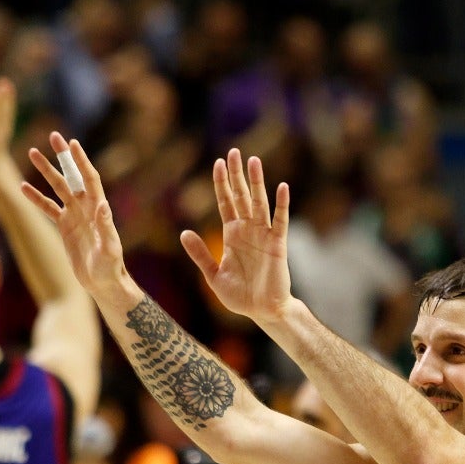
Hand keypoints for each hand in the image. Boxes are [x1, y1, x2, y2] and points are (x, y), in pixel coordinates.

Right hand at [23, 132, 127, 293]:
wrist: (102, 282)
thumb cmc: (110, 267)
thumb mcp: (110, 248)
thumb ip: (106, 226)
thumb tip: (102, 204)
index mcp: (98, 208)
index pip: (90, 179)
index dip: (82, 161)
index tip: (73, 143)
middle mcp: (86, 207)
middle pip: (73, 176)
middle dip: (63, 156)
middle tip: (53, 136)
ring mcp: (75, 215)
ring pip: (58, 188)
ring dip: (46, 171)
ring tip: (33, 152)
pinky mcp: (65, 226)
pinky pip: (48, 208)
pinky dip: (36, 198)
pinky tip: (23, 186)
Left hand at [179, 150, 292, 325]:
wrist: (262, 312)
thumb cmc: (239, 296)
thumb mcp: (213, 275)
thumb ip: (200, 254)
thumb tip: (183, 232)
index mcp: (231, 235)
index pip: (225, 202)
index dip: (221, 183)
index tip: (218, 163)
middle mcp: (248, 230)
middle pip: (241, 196)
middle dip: (237, 175)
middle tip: (234, 151)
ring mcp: (263, 235)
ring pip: (259, 203)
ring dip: (257, 182)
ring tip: (253, 161)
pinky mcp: (277, 244)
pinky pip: (280, 221)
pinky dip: (281, 204)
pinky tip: (281, 187)